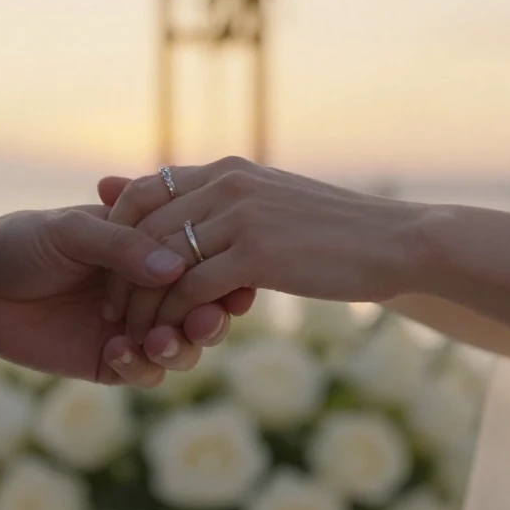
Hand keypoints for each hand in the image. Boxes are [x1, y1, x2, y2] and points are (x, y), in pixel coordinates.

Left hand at [0, 205, 243, 386]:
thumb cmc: (23, 242)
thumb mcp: (70, 231)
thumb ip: (120, 246)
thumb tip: (177, 266)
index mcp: (149, 247)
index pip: (202, 261)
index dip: (224, 274)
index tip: (236, 285)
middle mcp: (149, 288)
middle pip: (203, 308)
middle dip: (212, 317)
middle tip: (208, 320)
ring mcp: (133, 327)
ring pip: (182, 346)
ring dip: (180, 346)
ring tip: (160, 341)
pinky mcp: (111, 361)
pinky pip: (144, 373)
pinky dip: (141, 366)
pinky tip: (119, 351)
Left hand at [103, 157, 427, 339]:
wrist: (397, 243)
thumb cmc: (336, 233)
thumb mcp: (274, 208)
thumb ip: (226, 207)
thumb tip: (200, 220)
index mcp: (228, 171)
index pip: (144, 190)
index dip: (117, 232)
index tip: (112, 272)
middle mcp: (227, 184)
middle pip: (142, 226)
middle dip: (118, 274)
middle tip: (111, 313)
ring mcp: (241, 216)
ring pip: (160, 261)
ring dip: (139, 303)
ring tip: (131, 334)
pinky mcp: (257, 254)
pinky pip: (192, 288)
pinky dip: (173, 317)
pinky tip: (171, 339)